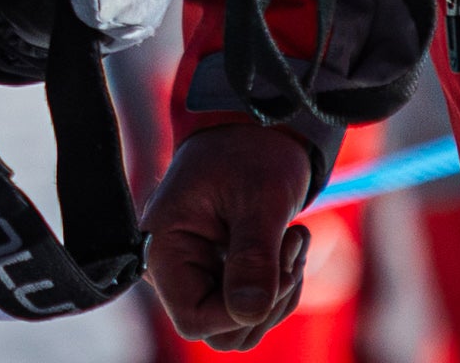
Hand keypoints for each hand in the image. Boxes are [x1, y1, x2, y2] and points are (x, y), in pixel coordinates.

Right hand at [143, 125, 316, 347]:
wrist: (258, 129)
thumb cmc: (252, 153)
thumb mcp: (260, 200)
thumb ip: (253, 257)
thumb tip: (249, 314)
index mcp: (165, 246)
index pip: (194, 318)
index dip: (239, 311)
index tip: (277, 269)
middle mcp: (177, 268)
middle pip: (222, 330)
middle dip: (268, 299)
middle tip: (290, 245)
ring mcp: (200, 273)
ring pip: (243, 324)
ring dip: (280, 291)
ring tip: (294, 238)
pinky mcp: (223, 274)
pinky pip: (255, 308)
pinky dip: (283, 284)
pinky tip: (290, 244)